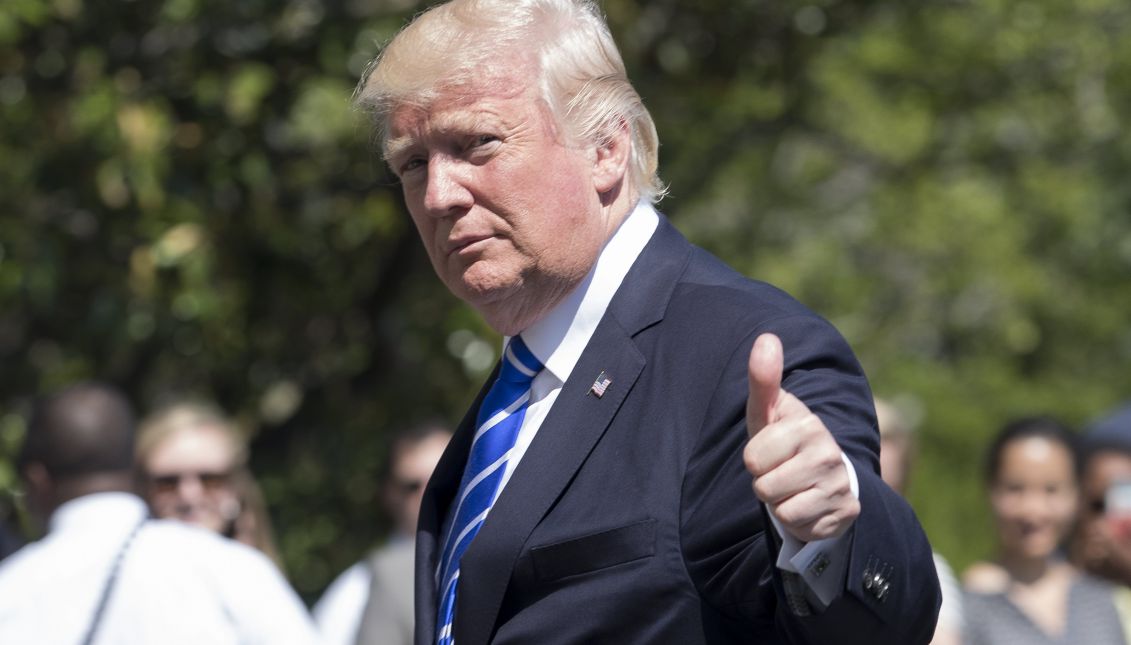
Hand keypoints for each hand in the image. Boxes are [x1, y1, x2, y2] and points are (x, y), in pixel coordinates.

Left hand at [744, 333, 859, 542]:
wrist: (822, 478)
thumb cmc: (785, 440)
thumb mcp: (769, 412)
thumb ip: (763, 378)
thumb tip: (767, 338)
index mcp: (807, 424)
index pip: (753, 457)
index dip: (756, 458)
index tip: (772, 450)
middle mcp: (829, 452)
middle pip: (763, 484)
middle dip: (766, 481)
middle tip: (782, 471)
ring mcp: (839, 484)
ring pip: (780, 507)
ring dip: (780, 501)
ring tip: (794, 487)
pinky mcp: (845, 512)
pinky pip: (796, 524)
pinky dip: (796, 519)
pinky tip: (808, 504)